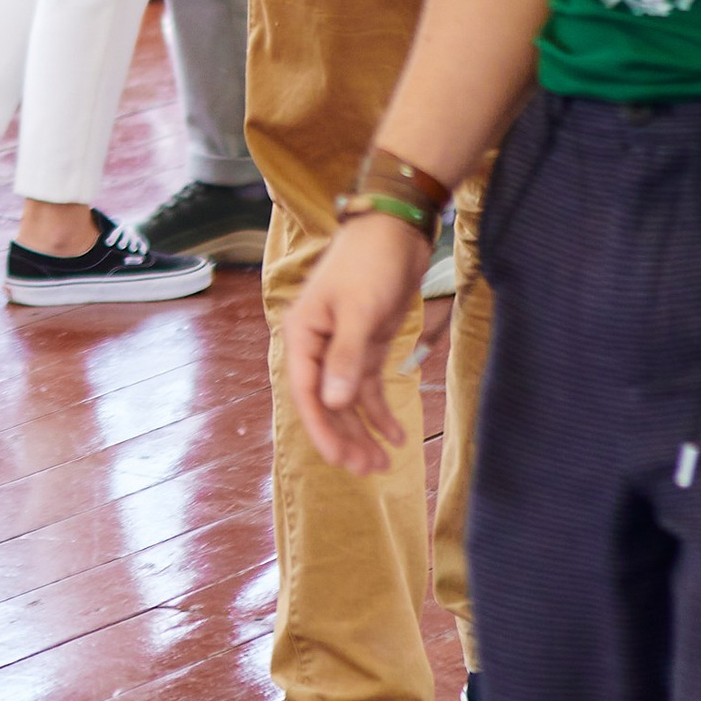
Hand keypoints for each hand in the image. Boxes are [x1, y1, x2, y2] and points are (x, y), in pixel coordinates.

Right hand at [282, 215, 427, 475]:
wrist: (395, 230)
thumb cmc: (371, 263)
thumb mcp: (360, 311)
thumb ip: (347, 358)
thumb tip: (335, 405)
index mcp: (304, 335)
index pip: (308, 393)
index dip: (323, 430)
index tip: (341, 462)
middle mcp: (318, 345)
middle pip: (328, 402)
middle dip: (346, 437)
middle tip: (369, 471)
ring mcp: (343, 346)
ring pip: (348, 400)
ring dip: (363, 430)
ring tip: (383, 463)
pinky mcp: (367, 344)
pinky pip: (368, 386)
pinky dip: (381, 410)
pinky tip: (397, 435)